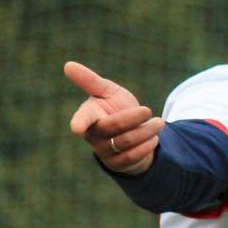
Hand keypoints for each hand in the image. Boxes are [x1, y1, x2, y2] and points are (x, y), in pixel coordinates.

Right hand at [64, 61, 163, 175]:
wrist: (133, 130)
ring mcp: (103, 150)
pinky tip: (154, 138)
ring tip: (159, 122)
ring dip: (146, 131)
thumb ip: (90, 81)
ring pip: (125, 142)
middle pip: (112, 127)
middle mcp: (92, 134)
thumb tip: (68, 65)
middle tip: (148, 110)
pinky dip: (146, 146)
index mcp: (88, 115)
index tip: (76, 128)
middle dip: (133, 118)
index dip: (80, 122)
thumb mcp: (108, 91)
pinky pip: (131, 157)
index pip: (83, 118)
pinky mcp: (116, 163)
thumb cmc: (115, 107)